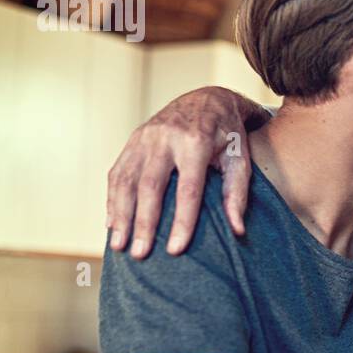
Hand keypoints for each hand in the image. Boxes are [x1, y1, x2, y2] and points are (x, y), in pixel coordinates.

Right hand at [106, 87, 266, 257]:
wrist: (208, 98)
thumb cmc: (228, 135)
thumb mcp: (240, 159)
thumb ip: (237, 192)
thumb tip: (237, 230)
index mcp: (196, 141)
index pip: (188, 189)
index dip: (182, 220)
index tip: (176, 250)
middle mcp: (165, 137)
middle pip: (150, 186)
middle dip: (144, 222)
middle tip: (141, 254)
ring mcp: (144, 137)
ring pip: (126, 180)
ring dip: (121, 215)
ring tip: (119, 246)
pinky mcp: (133, 140)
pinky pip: (117, 172)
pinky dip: (112, 200)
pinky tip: (112, 224)